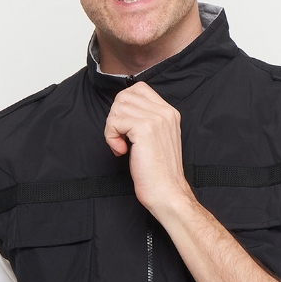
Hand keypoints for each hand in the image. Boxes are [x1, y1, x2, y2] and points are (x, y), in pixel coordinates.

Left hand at [104, 82, 193, 217]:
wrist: (167, 192)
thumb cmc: (158, 173)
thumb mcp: (155, 139)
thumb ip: (144, 121)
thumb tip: (120, 111)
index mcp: (169, 113)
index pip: (139, 89)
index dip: (124, 107)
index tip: (126, 129)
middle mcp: (165, 112)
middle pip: (124, 96)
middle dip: (115, 117)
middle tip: (121, 139)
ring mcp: (156, 119)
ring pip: (118, 107)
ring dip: (112, 128)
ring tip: (122, 147)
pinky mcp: (144, 129)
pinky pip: (115, 122)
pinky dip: (111, 137)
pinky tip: (121, 151)